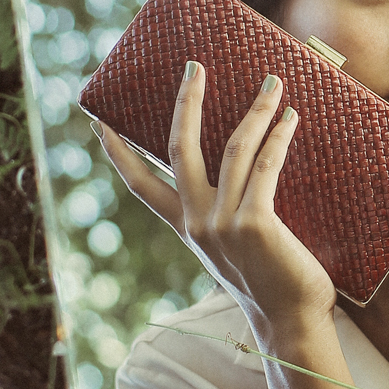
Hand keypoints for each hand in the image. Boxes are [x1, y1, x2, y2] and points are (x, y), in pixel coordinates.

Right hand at [95, 62, 337, 335]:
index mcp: (187, 229)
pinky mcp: (253, 222)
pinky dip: (278, 136)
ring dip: (255, 110)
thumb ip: (232, 216)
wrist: (291, 323)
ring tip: (272, 82)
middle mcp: (197, 223)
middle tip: (194, 66)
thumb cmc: (275, 283)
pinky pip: (265, 165)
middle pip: (179, 148)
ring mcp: (222, 222)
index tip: (98, 122)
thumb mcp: (239, 248)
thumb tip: (250, 173)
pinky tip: (291, 116)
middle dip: (186, 103)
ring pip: (231, 148)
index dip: (118, 153)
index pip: (141, 185)